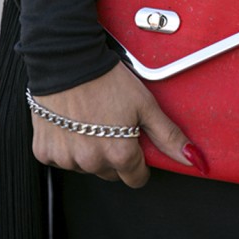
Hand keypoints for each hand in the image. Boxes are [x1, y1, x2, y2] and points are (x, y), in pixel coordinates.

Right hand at [31, 62, 205, 187]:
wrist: (67, 61)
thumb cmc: (106, 80)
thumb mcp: (145, 105)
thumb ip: (168, 136)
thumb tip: (193, 159)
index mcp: (119, 153)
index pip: (136, 178)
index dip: (140, 162)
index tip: (135, 145)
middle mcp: (91, 161)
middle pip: (112, 173)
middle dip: (116, 155)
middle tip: (112, 126)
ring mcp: (66, 158)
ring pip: (86, 167)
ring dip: (90, 152)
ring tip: (91, 121)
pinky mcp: (45, 152)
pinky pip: (61, 160)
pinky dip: (68, 147)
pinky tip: (71, 125)